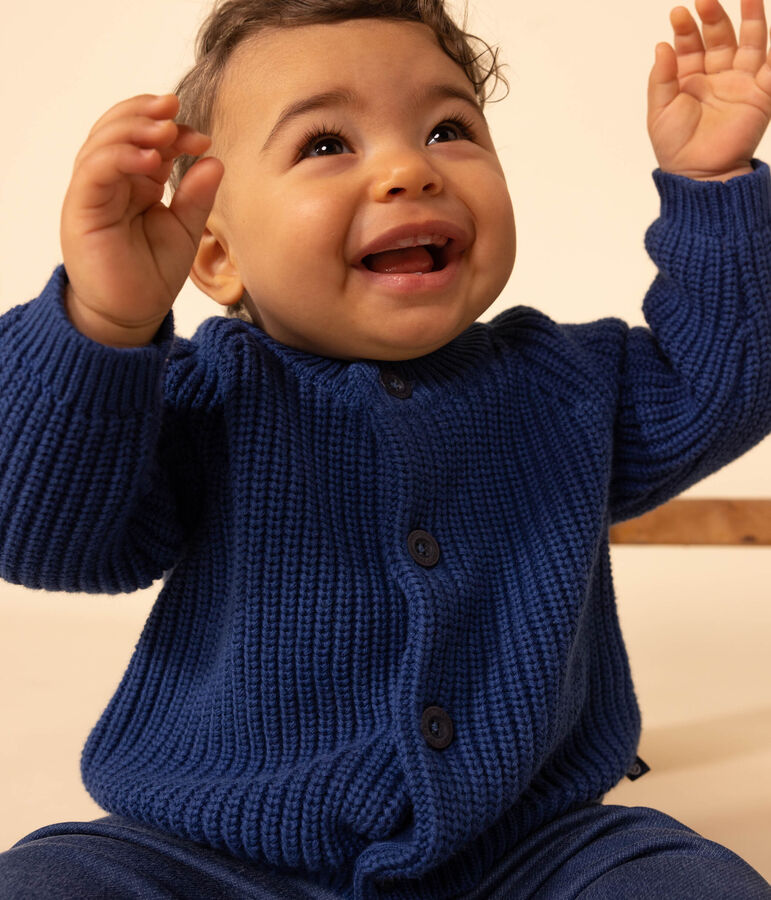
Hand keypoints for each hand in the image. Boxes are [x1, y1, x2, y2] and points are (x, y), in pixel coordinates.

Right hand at [60, 94, 223, 345]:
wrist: (133, 315)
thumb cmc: (154, 274)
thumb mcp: (186, 231)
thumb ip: (198, 197)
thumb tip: (215, 159)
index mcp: (136, 181)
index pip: (147, 139)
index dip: (172, 129)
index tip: (202, 139)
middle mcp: (111, 181)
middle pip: (119, 129)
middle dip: (147, 114)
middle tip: (175, 111)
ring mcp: (93, 192)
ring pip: (103, 142)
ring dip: (134, 129)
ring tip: (165, 131)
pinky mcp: (81, 209)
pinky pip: (94, 170)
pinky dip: (120, 158)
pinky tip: (150, 160)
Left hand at [648, 0, 770, 179]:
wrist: (700, 174)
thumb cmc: (676, 147)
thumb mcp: (660, 110)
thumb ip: (661, 78)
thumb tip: (661, 46)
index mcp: (690, 78)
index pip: (690, 44)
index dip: (685, 28)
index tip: (678, 13)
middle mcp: (717, 75)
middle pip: (719, 36)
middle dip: (713, 17)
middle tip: (704, 0)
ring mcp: (740, 82)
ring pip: (750, 42)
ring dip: (749, 18)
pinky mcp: (761, 94)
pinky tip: (765, 30)